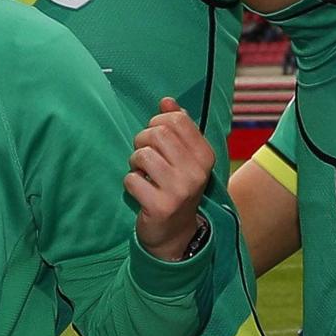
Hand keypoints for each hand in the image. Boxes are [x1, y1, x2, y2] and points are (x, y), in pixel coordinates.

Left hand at [126, 99, 214, 258]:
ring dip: (135, 163)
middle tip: (143, 157)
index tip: (156, 139)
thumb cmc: (176, 188)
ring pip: (142, 155)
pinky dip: (130, 184)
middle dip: (142, 141)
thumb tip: (167, 102)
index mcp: (205, 156)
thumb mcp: (184, 157)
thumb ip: (178, 128)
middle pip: (157, 133)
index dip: (158, 124)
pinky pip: (131, 180)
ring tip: (143, 173)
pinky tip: (141, 192)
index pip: (177, 120)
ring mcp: (180, 190)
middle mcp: (196, 172)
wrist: (175, 233)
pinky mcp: (160, 206)